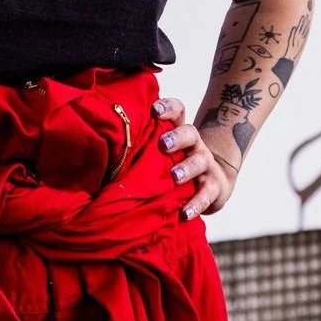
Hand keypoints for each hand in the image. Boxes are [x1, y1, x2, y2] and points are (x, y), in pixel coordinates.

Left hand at [152, 96, 236, 217]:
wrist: (214, 182)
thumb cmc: (176, 163)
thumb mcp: (162, 152)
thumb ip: (143, 147)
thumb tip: (105, 151)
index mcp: (179, 131)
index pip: (178, 111)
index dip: (168, 107)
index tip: (154, 110)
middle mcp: (195, 144)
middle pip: (190, 132)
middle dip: (177, 137)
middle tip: (163, 144)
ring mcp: (207, 164)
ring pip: (201, 160)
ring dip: (187, 168)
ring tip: (174, 177)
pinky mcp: (215, 187)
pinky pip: (208, 194)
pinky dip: (197, 204)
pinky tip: (185, 213)